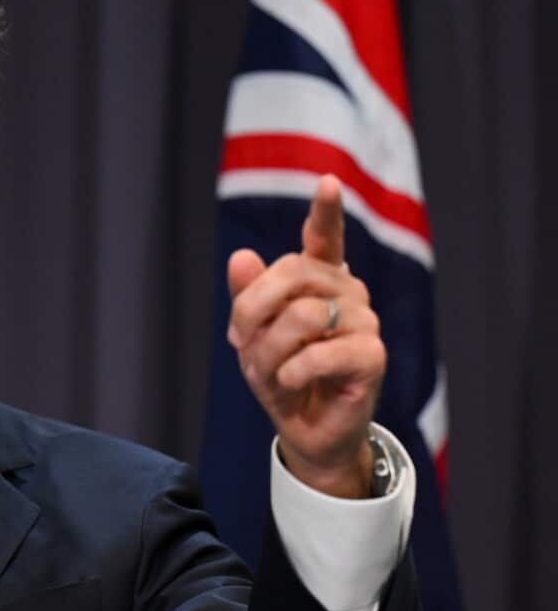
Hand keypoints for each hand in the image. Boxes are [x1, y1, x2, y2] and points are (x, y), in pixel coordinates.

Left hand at [226, 175, 384, 498]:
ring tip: (269, 373)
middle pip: (291, 273)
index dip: (325, 212)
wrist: (304, 428)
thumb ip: (247, 296)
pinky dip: (291, 372)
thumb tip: (241, 256)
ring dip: (268, 351)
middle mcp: (347, 292)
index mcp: (320, 280)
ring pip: (302, 316)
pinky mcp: (371, 356)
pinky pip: (319, 353)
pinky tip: (289, 383)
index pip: (325, 238)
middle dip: (251, 310)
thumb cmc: (280, 374)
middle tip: (240, 344)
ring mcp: (364, 322)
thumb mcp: (252, 335)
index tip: (328, 182)